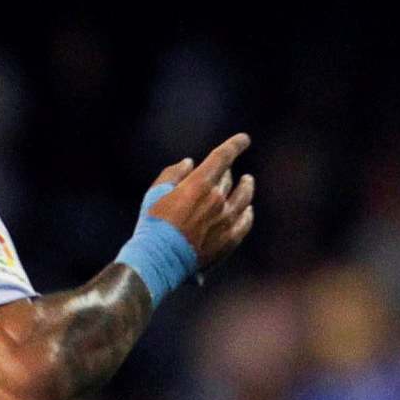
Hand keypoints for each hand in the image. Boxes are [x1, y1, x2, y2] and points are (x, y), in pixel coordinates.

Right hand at [147, 133, 255, 271]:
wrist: (156, 261)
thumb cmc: (152, 225)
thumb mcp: (154, 193)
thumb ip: (173, 174)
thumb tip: (189, 164)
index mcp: (200, 183)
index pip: (224, 156)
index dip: (235, 144)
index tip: (244, 139)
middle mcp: (218, 199)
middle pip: (228, 178)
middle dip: (227, 172)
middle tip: (225, 171)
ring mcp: (226, 220)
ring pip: (244, 198)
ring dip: (246, 187)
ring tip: (248, 182)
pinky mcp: (228, 240)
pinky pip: (245, 223)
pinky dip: (247, 214)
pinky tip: (248, 211)